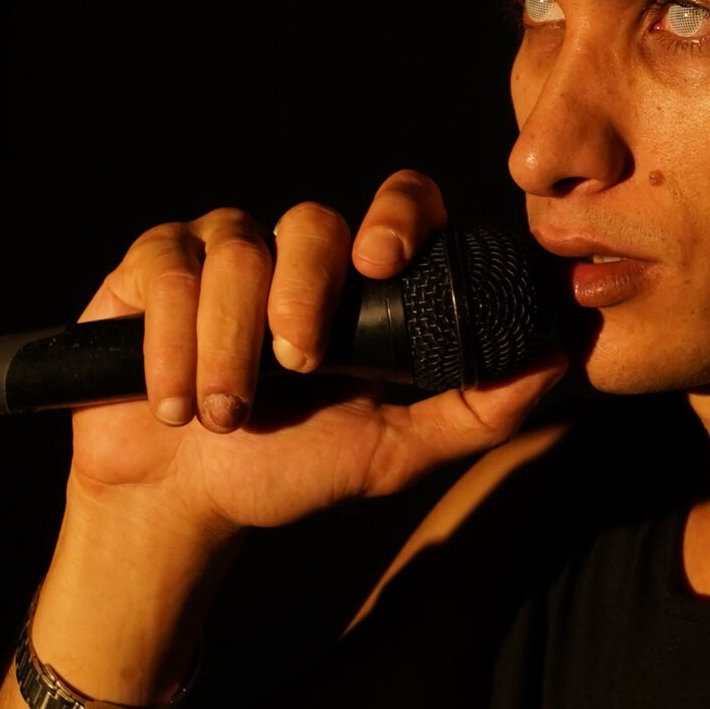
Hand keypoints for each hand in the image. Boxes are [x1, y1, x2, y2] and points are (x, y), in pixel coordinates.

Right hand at [66, 170, 564, 534]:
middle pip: (311, 221)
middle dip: (302, 295)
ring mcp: (221, 251)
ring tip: (223, 414)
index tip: (383, 263)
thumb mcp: (393, 451)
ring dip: (228, 345)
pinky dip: (171, 343)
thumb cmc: (289, 469)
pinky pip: (168, 270)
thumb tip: (557, 362)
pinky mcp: (152, 266)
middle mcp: (294, 251)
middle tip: (296, 367)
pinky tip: (172, 398)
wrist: (181, 506)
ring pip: (235, 252)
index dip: (398, 215)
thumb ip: (475, 411)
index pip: (400, 202)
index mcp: (360, 279)